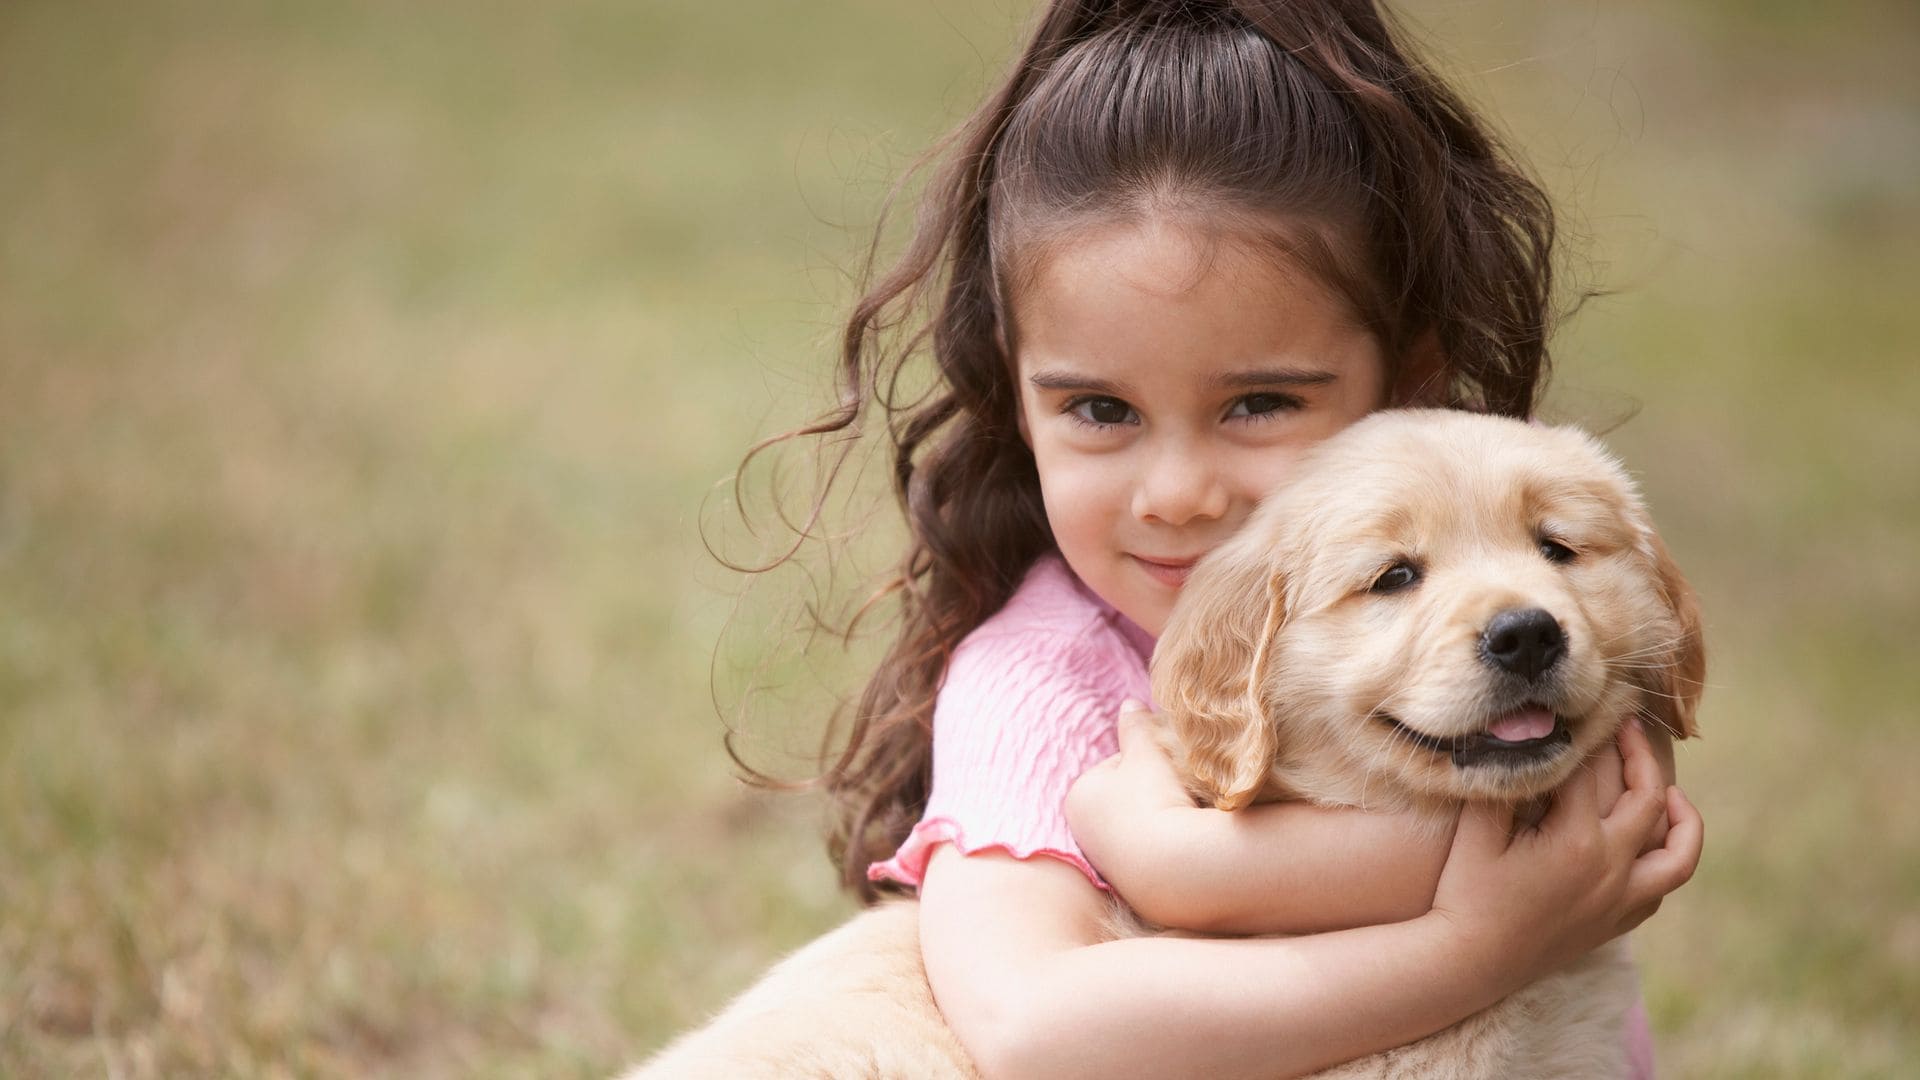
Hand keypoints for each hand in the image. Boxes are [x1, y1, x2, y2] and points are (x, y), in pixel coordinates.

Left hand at [1066, 702, 1191, 872]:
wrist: (1173, 867)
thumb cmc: (1153, 799)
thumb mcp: (1146, 753)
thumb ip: (1136, 727)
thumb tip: (1129, 704)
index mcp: (1077, 795)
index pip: (1118, 766)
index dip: (1149, 762)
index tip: (1167, 771)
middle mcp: (1080, 831)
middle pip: (1127, 797)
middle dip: (1152, 791)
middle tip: (1178, 793)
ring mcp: (1103, 861)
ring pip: (1140, 825)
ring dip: (1160, 818)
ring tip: (1182, 818)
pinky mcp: (1127, 886)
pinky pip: (1150, 853)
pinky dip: (1165, 845)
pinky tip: (1181, 844)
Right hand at [1430, 718, 1703, 988]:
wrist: (1469, 962)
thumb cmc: (1464, 891)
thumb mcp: (1476, 832)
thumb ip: (1504, 783)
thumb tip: (1522, 737)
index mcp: (1577, 841)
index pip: (1594, 771)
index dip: (1589, 734)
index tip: (1586, 709)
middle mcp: (1611, 869)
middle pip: (1647, 798)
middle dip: (1638, 754)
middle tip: (1626, 725)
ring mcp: (1620, 899)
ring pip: (1679, 852)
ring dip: (1681, 815)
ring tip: (1669, 791)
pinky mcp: (1616, 922)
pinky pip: (1660, 887)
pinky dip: (1665, 859)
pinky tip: (1647, 842)